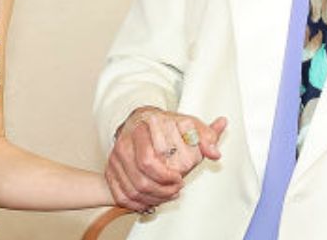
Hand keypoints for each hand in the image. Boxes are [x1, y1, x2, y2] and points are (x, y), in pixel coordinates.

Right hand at [105, 106, 226, 212]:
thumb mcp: (190, 126)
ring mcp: (115, 157)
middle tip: (176, 188)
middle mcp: (125, 142)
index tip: (180, 178)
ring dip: (154, 198)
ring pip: (132, 190)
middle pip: (140, 179)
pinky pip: (123, 196)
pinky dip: (139, 203)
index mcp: (142, 128)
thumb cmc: (167, 126)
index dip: (166, 176)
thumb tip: (214, 152)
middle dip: (162, 190)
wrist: (141, 122)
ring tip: (168, 194)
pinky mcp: (111, 171)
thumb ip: (206, 137)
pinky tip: (153, 199)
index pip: (148, 160)